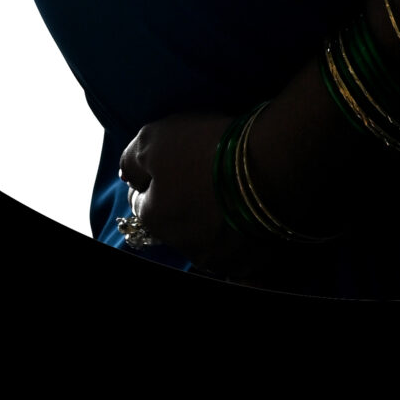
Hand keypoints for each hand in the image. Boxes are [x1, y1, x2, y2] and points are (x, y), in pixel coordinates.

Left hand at [118, 112, 266, 281]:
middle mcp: (183, 246)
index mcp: (156, 219)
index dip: (156, 179)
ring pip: (208, 238)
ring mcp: (219, 257)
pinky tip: (252, 213)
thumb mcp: (154, 138)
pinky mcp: (253, 261)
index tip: (175, 162)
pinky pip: (240, 251)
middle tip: (206, 173)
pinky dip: (242, 235)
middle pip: (177, 223)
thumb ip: (132, 160)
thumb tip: (128, 176)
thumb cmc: (206, 148)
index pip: (144, 202)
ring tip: (233, 190)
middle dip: (185, 202)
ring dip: (213, 220)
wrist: (271, 161)